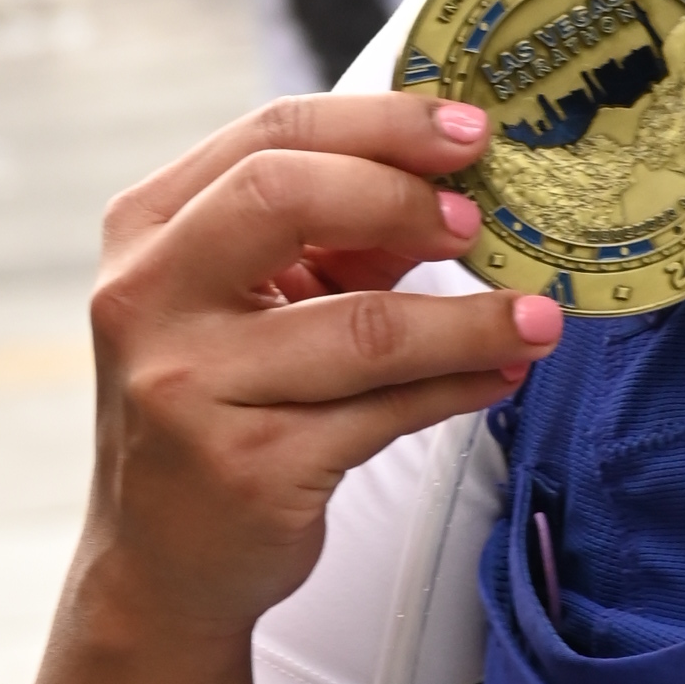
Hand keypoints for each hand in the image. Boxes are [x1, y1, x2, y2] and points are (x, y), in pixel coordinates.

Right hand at [83, 92, 560, 644]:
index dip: (379, 125)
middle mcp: (149, 299)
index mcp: (148, 231)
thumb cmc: (220, 403)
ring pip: (361, 327)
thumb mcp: (254, 301)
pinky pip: (385, 412)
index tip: (467, 134)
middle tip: (480, 223)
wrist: (163, 558)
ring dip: (469, 320)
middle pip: (283, 198)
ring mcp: (189, 387)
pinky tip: (500, 373)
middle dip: (403, 199)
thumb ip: (335, 238)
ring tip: (536, 319)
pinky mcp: (249, 468)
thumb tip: (457, 185)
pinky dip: (457, 388)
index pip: (267, 138)